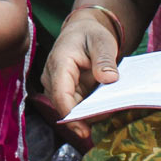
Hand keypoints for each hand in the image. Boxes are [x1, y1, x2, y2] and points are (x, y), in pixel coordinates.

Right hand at [41, 9, 120, 139]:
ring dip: (85, 114)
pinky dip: (86, 110)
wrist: (82, 31)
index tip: (84, 130)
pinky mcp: (63, 91)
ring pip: (67, 108)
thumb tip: (109, 79)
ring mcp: (56, 85)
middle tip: (107, 118)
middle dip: (83, 117)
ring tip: (108, 112)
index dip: (71, 115)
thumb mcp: (102, 42)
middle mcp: (52, 76)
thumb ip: (105, 60)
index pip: (61, 94)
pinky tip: (102, 109)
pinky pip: (73, 106)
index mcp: (59, 62)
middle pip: (63, 105)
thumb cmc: (91, 35)